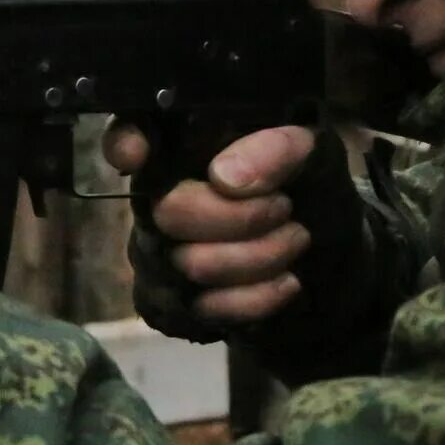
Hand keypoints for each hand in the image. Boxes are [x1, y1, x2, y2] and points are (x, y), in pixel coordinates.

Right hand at [103, 122, 320, 331]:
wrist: (322, 257)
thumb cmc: (301, 190)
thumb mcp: (308, 155)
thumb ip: (274, 150)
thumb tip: (226, 177)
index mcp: (180, 151)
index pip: (127, 134)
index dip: (122, 141)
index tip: (137, 154)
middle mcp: (153, 202)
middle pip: (169, 212)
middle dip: (241, 217)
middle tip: (285, 208)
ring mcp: (156, 258)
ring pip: (192, 266)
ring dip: (261, 256)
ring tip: (296, 239)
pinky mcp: (172, 308)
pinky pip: (203, 309)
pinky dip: (257, 298)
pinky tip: (287, 280)